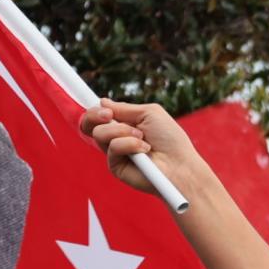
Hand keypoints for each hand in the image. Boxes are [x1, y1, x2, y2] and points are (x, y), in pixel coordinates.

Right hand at [80, 99, 202, 198]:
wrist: (180, 165)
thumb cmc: (170, 139)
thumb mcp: (149, 114)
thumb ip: (124, 109)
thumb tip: (102, 101)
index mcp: (123, 124)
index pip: (99, 116)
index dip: (94, 110)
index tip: (103, 108)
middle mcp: (116, 138)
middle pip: (88, 124)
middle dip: (95, 115)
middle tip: (109, 116)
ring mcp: (115, 153)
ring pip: (99, 134)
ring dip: (122, 131)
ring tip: (143, 137)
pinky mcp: (116, 167)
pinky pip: (112, 148)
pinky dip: (129, 144)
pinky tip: (144, 149)